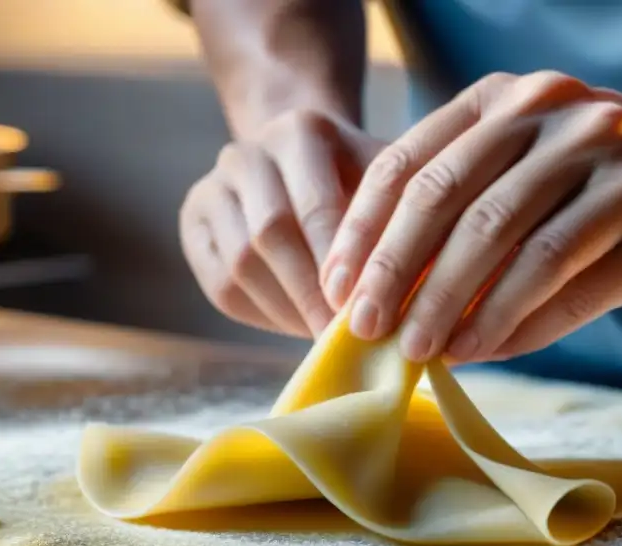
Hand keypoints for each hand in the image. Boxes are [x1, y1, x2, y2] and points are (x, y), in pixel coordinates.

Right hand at [179, 110, 384, 336]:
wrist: (304, 166)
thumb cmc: (363, 183)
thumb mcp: (391, 183)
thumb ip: (406, 221)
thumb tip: (427, 289)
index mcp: (300, 130)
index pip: (317, 207)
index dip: (339, 265)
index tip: (367, 311)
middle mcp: (246, 152)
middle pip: (270, 234)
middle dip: (311, 295)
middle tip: (345, 338)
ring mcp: (212, 188)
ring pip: (240, 264)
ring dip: (287, 310)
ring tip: (325, 338)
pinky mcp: (194, 227)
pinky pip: (221, 285)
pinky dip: (262, 315)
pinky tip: (297, 327)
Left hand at [319, 72, 621, 361]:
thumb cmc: (607, 196)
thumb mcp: (530, 178)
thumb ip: (462, 217)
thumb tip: (378, 294)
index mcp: (512, 97)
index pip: (414, 163)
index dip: (365, 232)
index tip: (336, 291)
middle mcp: (562, 113)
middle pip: (454, 202)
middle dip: (400, 274)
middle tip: (369, 331)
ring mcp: (619, 158)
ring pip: (511, 242)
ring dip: (457, 307)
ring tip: (424, 353)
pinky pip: (572, 280)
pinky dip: (521, 323)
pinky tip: (487, 351)